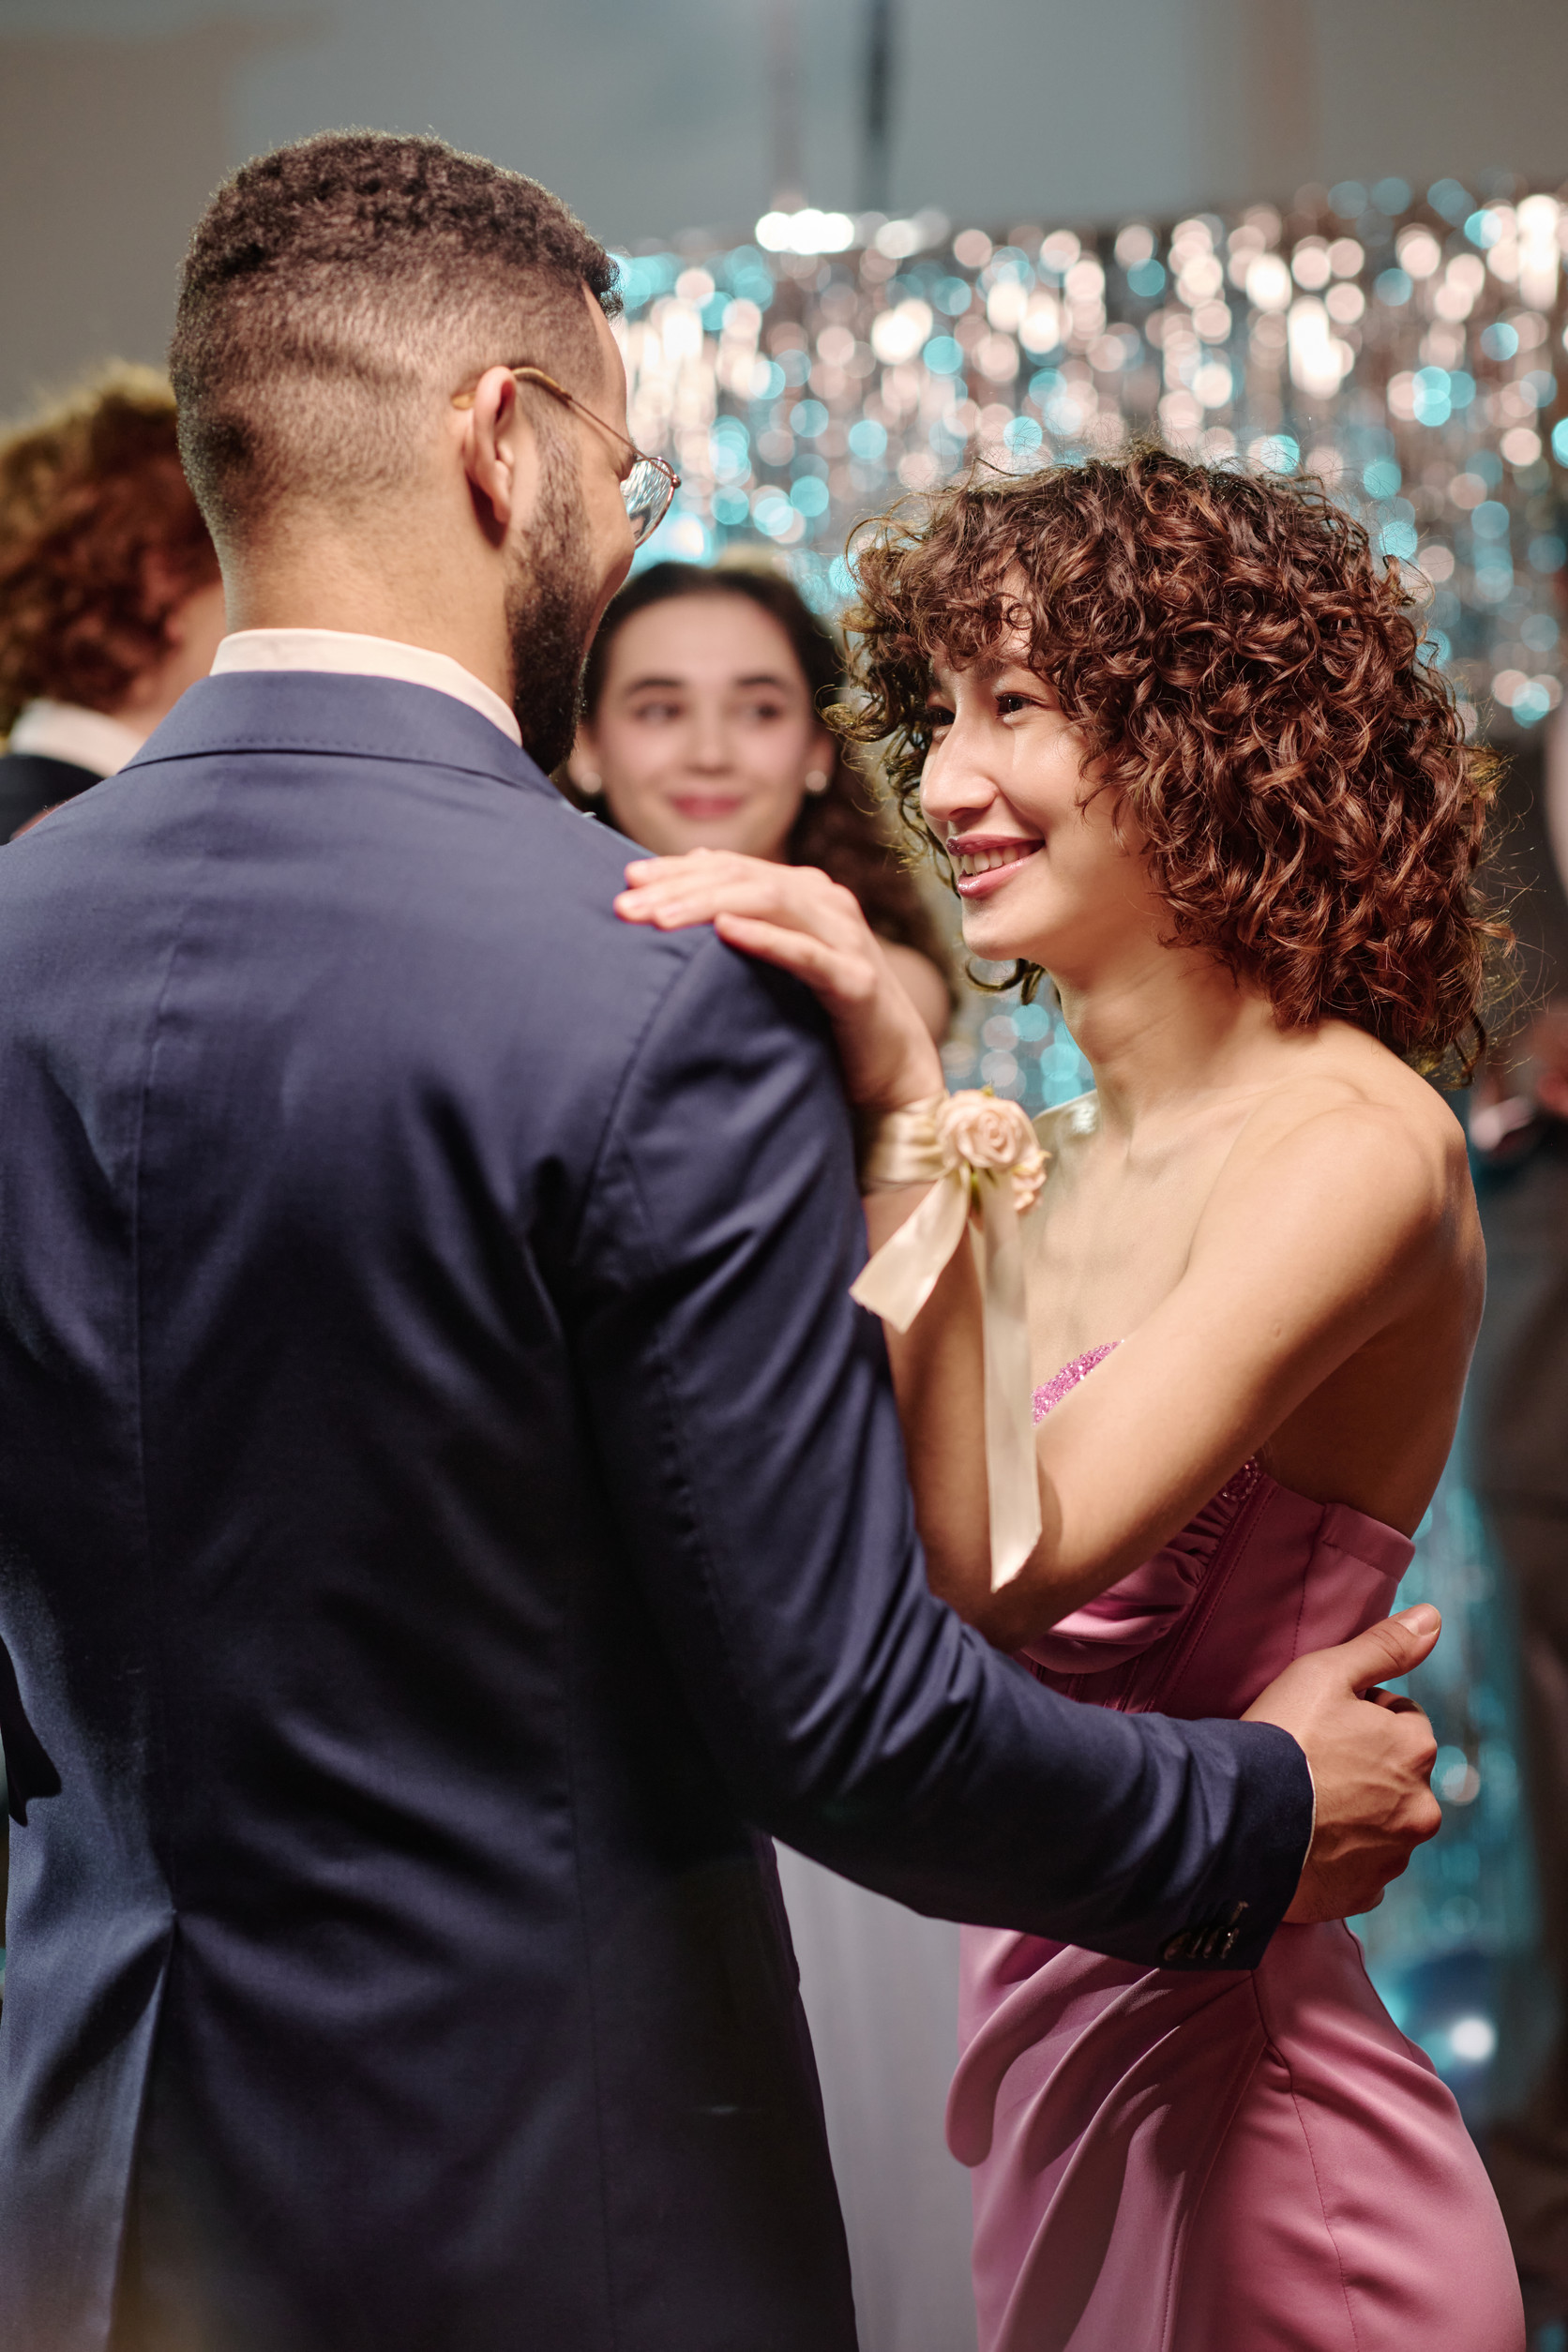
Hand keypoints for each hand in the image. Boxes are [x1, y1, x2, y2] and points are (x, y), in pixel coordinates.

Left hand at [615, 849, 944, 1112]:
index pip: (731, 867)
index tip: (626, 882)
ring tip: (659, 919)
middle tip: (625, 906)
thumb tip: (681, 894)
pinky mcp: (857, 981)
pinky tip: (725, 931)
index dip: (677, 869)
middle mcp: (827, 905)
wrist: (893, 1077)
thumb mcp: (775, 968)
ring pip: (770, 902)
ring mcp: (845, 939)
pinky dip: (765, 938)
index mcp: (805, 894)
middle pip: (743, 878)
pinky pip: (807, 954)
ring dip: (707, 906)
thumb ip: (740, 929)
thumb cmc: (824, 1023)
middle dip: (679, 888)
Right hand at [1243, 1604, 1442, 1923]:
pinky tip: (1305, 1839)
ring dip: (1354, 1812)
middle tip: (1309, 1763)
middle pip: (1394, 1774)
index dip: (1357, 1715)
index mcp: (1416, 1748)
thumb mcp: (1327, 1673)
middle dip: (1363, 1767)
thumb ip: (1384, 1646)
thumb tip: (1433, 1618)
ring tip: (1303, 1803)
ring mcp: (1393, 1856)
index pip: (1399, 1719)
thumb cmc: (1281, 1737)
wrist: (1238, 1820)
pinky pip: (1358, 1867)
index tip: (1319, 1724)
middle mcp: (1420, 1807)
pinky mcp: (1363, 1893)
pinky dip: (1339, 1855)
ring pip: (1380, 1822)